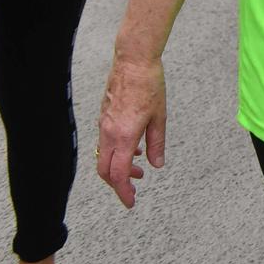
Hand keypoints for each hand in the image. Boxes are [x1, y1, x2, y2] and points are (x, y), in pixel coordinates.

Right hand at [96, 54, 166, 207]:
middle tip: (133, 191)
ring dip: (120, 168)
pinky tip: (135, 149)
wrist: (133, 62)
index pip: (119, 174)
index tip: (130, 202)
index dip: (124, 191)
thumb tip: (157, 165)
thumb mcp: (160, 117)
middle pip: (106, 171)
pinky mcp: (104, 117)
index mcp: (124, 136)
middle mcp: (109, 133)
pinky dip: (118, 152)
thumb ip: (157, 143)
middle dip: (118, 185)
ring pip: (105, 157)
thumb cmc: (150, 85)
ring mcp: (104, 125)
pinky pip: (106, 143)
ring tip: (140, 170)